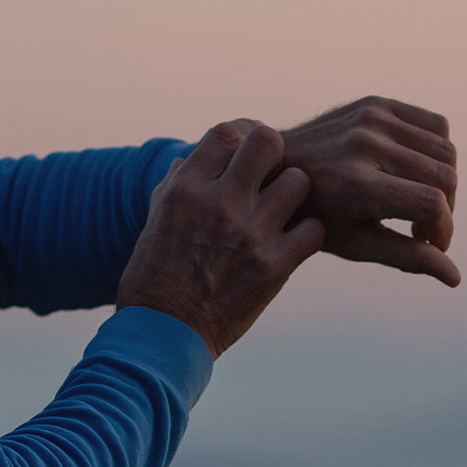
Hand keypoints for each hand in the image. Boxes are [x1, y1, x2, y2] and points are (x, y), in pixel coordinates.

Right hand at [117, 124, 324, 356]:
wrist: (162, 334)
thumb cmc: (152, 279)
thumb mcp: (155, 222)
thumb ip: (175, 186)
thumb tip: (190, 160)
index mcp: (185, 189)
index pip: (227, 131)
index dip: (243, 136)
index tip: (249, 153)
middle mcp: (218, 202)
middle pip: (267, 141)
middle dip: (275, 153)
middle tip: (274, 174)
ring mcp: (249, 233)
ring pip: (300, 181)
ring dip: (296, 194)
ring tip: (285, 211)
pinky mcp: (274, 267)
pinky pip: (314, 230)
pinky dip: (307, 234)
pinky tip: (293, 243)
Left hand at [276, 96, 459, 286]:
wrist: (274, 167)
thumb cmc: (314, 214)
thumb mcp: (355, 244)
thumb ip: (406, 257)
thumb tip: (456, 278)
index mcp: (355, 184)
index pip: (431, 203)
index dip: (443, 230)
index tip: (432, 244)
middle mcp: (364, 146)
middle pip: (445, 177)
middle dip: (445, 209)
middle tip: (422, 227)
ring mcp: (370, 120)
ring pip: (446, 150)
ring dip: (445, 182)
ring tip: (420, 201)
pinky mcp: (375, 103)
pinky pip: (436, 125)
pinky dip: (438, 150)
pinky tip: (416, 171)